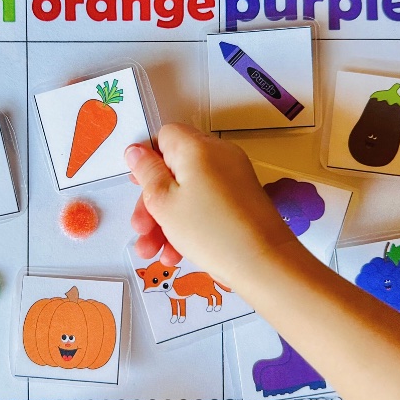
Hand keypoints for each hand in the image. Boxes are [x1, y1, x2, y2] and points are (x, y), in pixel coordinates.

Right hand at [125, 123, 296, 285]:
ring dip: (167, 220)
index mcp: (196, 147)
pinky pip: (206, 203)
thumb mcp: (163, 202)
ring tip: (155, 253)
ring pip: (188, 191)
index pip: (164, 137)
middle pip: (174, 169)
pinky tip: (176, 253)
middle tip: (141, 230)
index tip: (138, 187)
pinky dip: (190, 223)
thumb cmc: (210, 231)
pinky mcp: (241, 198)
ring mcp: (232, 177)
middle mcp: (217, 155)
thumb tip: (135, 150)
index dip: (147, 161)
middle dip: (152, 202)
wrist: (263, 263)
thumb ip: (146, 172)